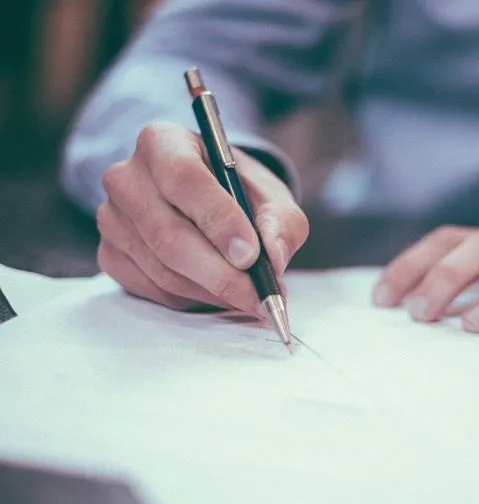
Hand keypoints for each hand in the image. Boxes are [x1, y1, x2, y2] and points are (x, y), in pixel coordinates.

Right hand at [97, 123, 307, 312]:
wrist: (210, 202)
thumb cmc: (240, 193)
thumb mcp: (272, 197)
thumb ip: (280, 223)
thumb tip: (273, 258)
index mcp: (163, 142)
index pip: (183, 179)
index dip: (218, 220)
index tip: (251, 255)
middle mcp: (127, 177)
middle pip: (168, 235)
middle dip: (221, 273)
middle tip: (259, 296)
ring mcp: (112, 218)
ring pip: (163, 269)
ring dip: (212, 291)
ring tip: (249, 296)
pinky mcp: (110, 254)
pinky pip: (153, 289)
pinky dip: (193, 299)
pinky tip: (218, 292)